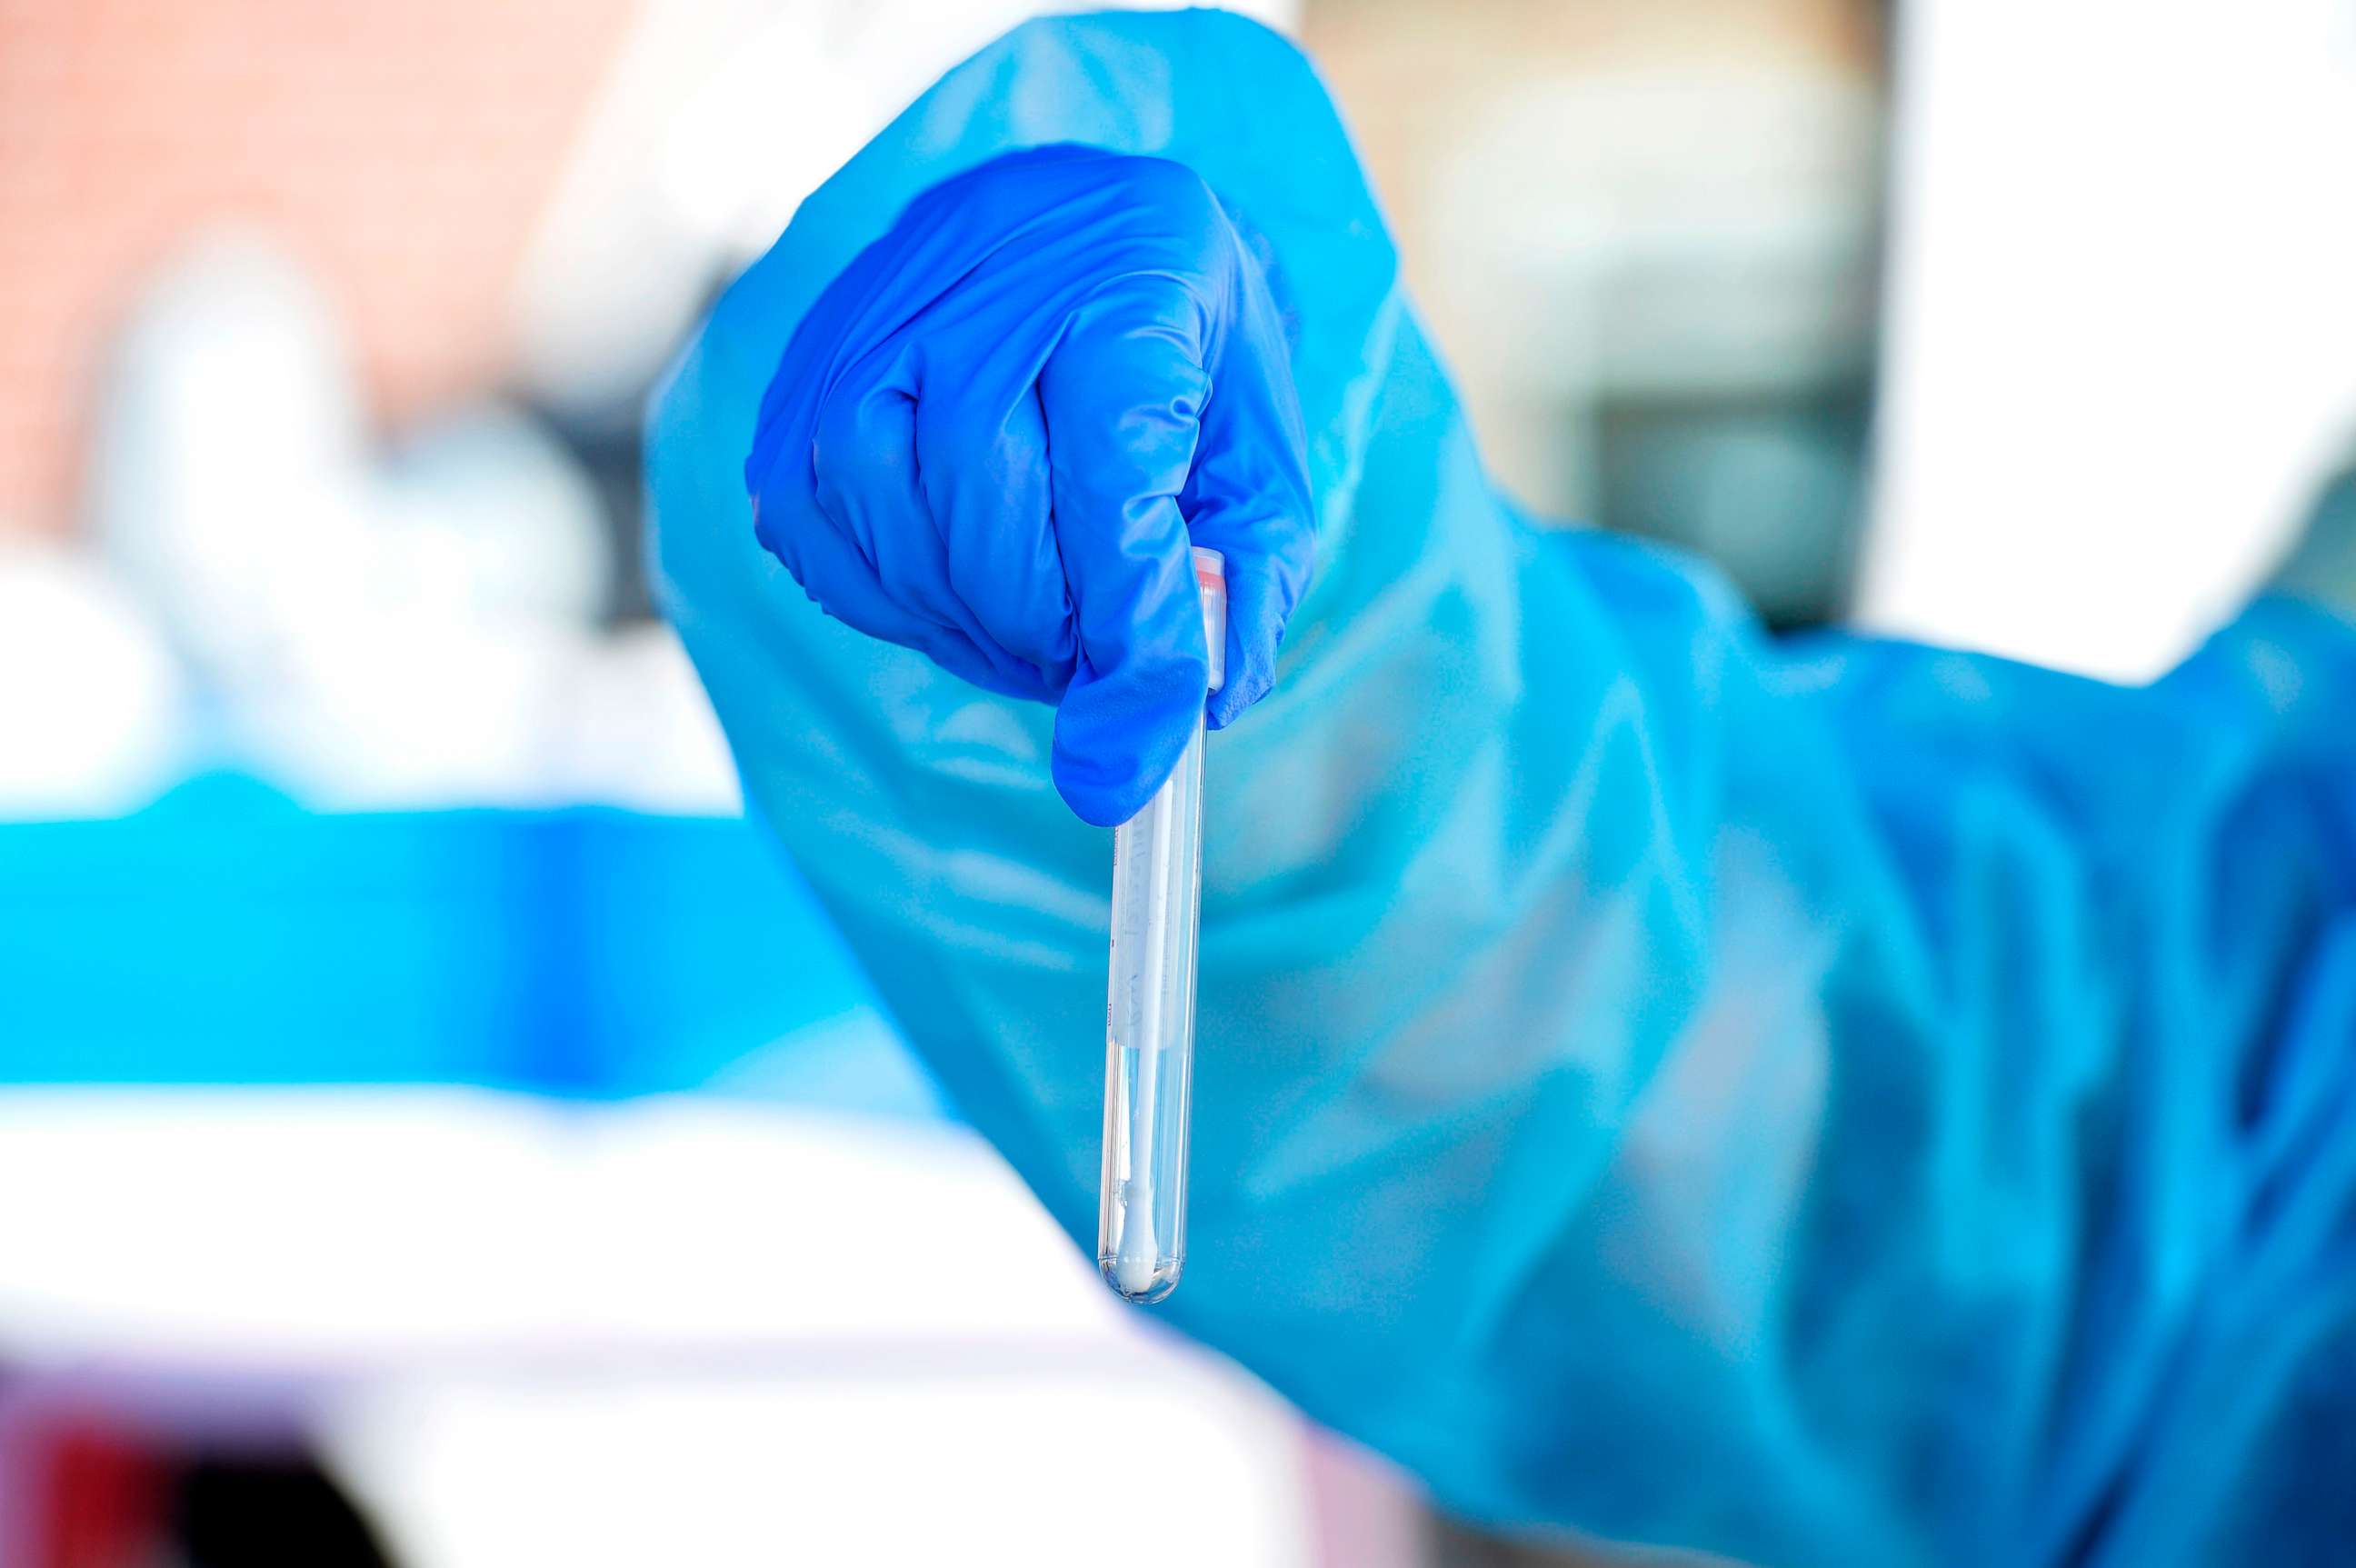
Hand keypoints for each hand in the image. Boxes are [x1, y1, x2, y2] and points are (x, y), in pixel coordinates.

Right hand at [742, 145, 1313, 825]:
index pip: (1109, 488)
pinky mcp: (796, 387)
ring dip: (974, 623)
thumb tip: (1195, 705)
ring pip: (894, 530)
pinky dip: (895, 601)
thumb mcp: (1259, 444)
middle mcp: (976, 290)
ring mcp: (865, 333)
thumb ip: (1246, 575)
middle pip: (988, 516)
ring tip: (1037, 623)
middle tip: (1091, 659)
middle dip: (1047, 630)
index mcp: (1123, 285)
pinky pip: (821, 538)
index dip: (1125, 632)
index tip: (1137, 748)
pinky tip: (959, 590)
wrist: (1070, 227)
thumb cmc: (1178, 344)